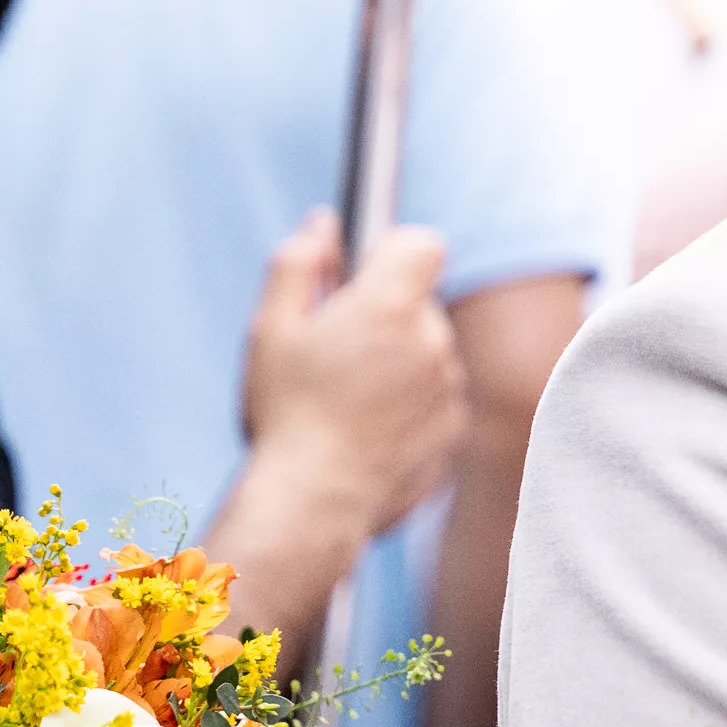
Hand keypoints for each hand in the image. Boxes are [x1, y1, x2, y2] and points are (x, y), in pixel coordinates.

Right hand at [239, 210, 468, 536]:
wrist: (314, 502)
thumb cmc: (286, 412)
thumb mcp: (272, 328)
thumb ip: (299, 264)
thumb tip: (323, 224)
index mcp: (390, 305)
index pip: (422, 243)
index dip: (393, 251)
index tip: (363, 273)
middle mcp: (433, 341)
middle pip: (419, 303)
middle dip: (385, 314)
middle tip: (336, 350)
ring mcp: (450, 388)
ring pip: (428, 353)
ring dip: (398, 362)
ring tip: (347, 400)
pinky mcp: (454, 430)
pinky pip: (434, 398)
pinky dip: (408, 406)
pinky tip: (366, 431)